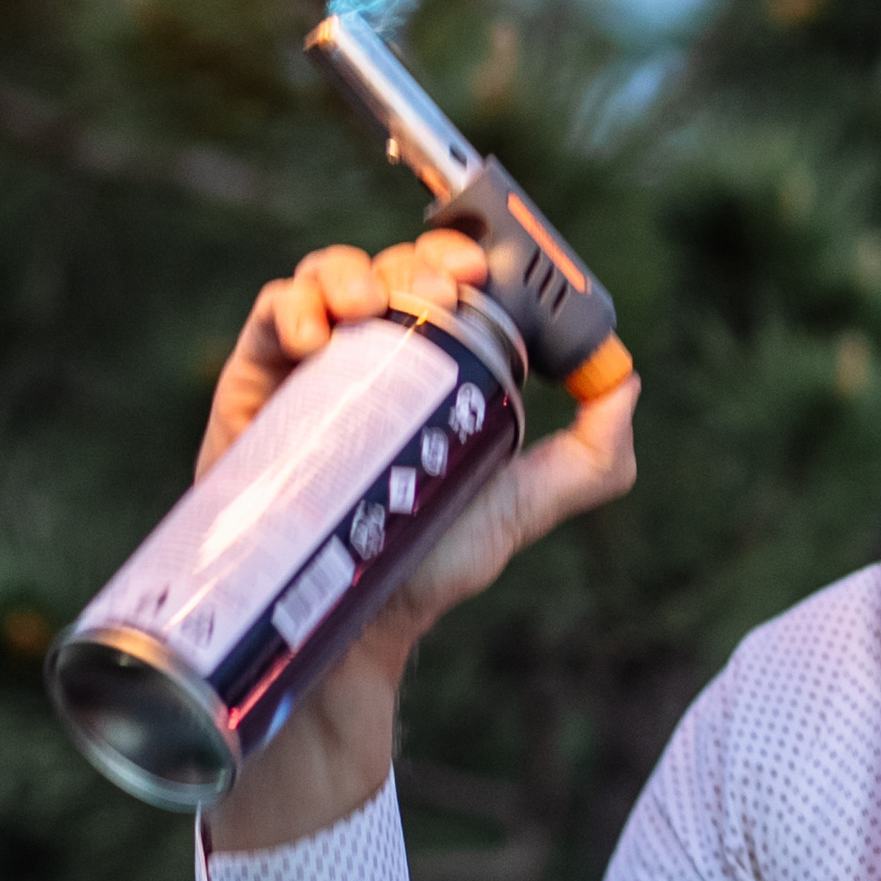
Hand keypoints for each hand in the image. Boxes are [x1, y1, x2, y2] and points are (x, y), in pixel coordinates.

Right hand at [199, 233, 638, 852]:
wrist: (350, 624)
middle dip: (415, 263)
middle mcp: (373, 354)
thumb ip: (591, 459)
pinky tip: (314, 336)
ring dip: (348, 272)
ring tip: (367, 307)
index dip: (463, 257)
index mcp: (435, 363)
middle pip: (390, 268)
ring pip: (325, 278)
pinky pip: (268, 319)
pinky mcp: (255, 388)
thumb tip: (625, 382)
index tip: (480, 272)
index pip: (447, 281)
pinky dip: (290, 307)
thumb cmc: (430, 560)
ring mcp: (311, 366)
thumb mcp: (524, 505)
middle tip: (439, 294)